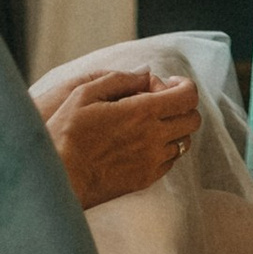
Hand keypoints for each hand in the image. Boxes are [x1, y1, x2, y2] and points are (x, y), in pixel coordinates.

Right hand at [41, 66, 200, 210]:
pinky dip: (164, 149)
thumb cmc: (67, 133)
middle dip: (182, 106)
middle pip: (192, 119)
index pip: (187, 96)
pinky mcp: (145, 179)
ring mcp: (151, 161)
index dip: (185, 85)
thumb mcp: (85, 93)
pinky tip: (143, 144)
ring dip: (174, 128)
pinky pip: (169, 162)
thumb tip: (146, 74)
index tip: (171, 83)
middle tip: (160, 102)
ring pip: (184, 142)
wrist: (60, 178)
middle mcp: (153, 137)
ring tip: (150, 124)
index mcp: (142, 112)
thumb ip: (120, 79)